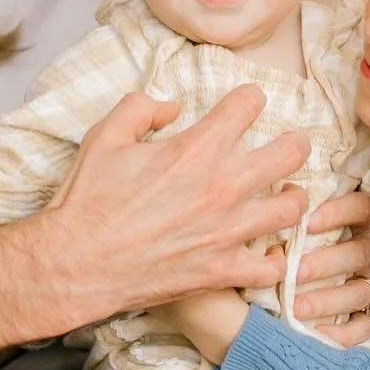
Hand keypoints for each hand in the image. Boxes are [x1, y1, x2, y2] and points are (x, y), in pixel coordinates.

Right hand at [0, 86, 310, 364]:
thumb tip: (174, 106)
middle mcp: (222, 186)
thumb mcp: (105, 135)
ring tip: (284, 195)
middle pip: (290, 153)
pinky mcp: (222, 270)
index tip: (246, 104)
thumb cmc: (87, 199)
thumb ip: (142, 107)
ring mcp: (227, 231)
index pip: (248, 105)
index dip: (249, 99)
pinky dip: (273, 260)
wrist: (76, 262)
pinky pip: (271, 268)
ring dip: (291, 197)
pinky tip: (266, 251)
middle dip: (293, 143)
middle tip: (288, 146)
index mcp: (196, 148)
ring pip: (292, 208)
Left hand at [289, 191, 369, 347]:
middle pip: (360, 252)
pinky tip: (316, 332)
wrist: (337, 283)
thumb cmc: (315, 246)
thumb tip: (279, 197)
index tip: (307, 222)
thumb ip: (299, 215)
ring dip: (327, 300)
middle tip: (294, 273)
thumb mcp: (312, 227)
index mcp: (364, 223)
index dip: (337, 212)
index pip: (360, 208)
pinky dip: (342, 333)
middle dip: (325, 263)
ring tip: (296, 308)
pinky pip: (366, 327)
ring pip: (360, 292)